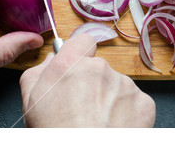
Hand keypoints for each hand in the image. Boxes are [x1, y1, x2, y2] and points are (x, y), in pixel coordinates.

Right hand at [20, 34, 155, 126]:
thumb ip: (39, 71)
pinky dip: (128, 113)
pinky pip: (135, 102)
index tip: (78, 68)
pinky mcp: (143, 102)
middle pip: (100, 68)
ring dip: (111, 100)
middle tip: (84, 109)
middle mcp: (100, 68)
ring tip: (99, 123)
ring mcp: (125, 84)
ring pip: (118, 86)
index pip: (83, 41)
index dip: (81, 54)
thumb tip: (52, 57)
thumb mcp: (31, 101)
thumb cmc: (55, 133)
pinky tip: (115, 127)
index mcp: (70, 65)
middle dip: (94, 84)